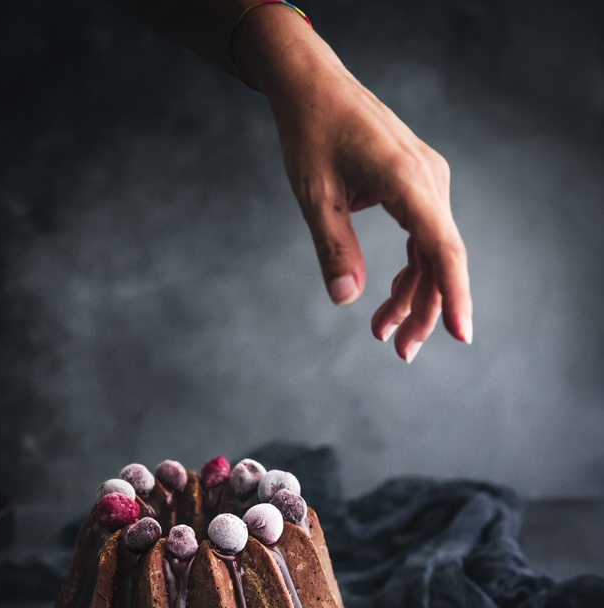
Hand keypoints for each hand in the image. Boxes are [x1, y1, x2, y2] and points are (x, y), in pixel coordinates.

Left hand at [238, 10, 472, 360]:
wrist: (313, 87)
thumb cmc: (312, 133)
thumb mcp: (315, 196)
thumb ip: (333, 249)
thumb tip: (346, 299)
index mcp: (407, 179)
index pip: (442, 248)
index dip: (454, 295)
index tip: (461, 334)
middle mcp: (428, 179)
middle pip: (441, 259)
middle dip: (425, 312)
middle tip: (402, 354)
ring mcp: (427, 182)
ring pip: (433, 254)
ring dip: (414, 298)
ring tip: (384, 335)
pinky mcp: (417, 187)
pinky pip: (423, 239)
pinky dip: (409, 273)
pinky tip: (389, 303)